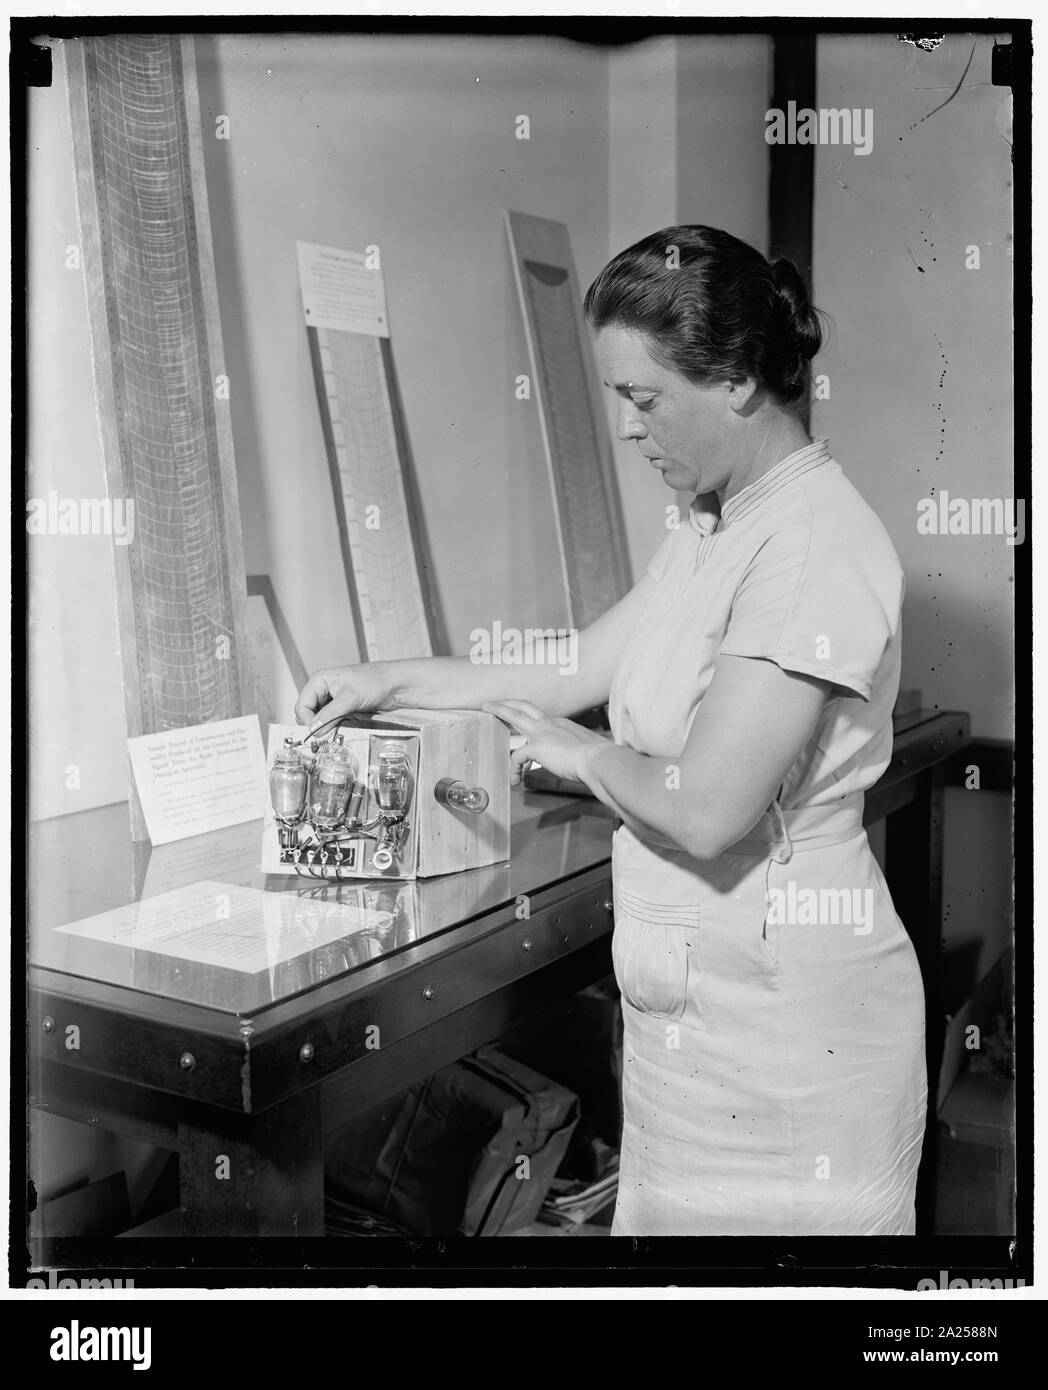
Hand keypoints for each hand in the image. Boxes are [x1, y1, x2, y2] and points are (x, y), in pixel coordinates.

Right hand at [294, 665, 391, 732]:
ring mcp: (333, 700)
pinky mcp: (342, 709)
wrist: (395, 684)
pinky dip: (334, 728)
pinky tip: (342, 730)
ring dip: (325, 728)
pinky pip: (332, 722)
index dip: (307, 721)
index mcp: (320, 681)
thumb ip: (330, 715)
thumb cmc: (374, 681)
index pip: (302, 705)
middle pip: (308, 714)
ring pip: (320, 720)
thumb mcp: (350, 698)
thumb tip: (314, 730)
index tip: (316, 734)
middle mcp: (323, 690)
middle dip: (315, 726)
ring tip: (335, 734)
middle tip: (325, 737)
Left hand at [482, 700, 611, 786]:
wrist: (599, 760)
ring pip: (514, 715)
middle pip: (523, 707)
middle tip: (492, 704)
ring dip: (499, 712)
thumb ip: (580, 752)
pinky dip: (513, 768)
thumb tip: (584, 760)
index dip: (528, 722)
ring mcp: (543, 733)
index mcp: (562, 725)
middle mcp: (551, 724)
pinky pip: (516, 757)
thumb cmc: (599, 759)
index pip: (539, 719)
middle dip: (507, 703)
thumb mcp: (588, 750)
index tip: (522, 729)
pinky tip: (515, 779)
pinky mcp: (537, 746)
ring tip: (487, 712)